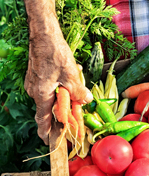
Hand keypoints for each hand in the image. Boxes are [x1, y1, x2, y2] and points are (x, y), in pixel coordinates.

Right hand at [24, 20, 92, 144]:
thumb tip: (86, 101)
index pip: (43, 119)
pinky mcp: (38, 76)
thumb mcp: (71, 75)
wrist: (44, 33)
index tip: (48, 142)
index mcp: (41, 94)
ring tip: (74, 95)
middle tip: (70, 121)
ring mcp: (35, 83)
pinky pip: (49, 88)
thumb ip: (79, 91)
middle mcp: (35, 90)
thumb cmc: (55, 53)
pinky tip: (69, 81)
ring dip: (62, 100)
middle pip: (49, 109)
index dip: (46, 132)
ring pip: (51, 98)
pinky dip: (59, 90)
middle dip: (60, 116)